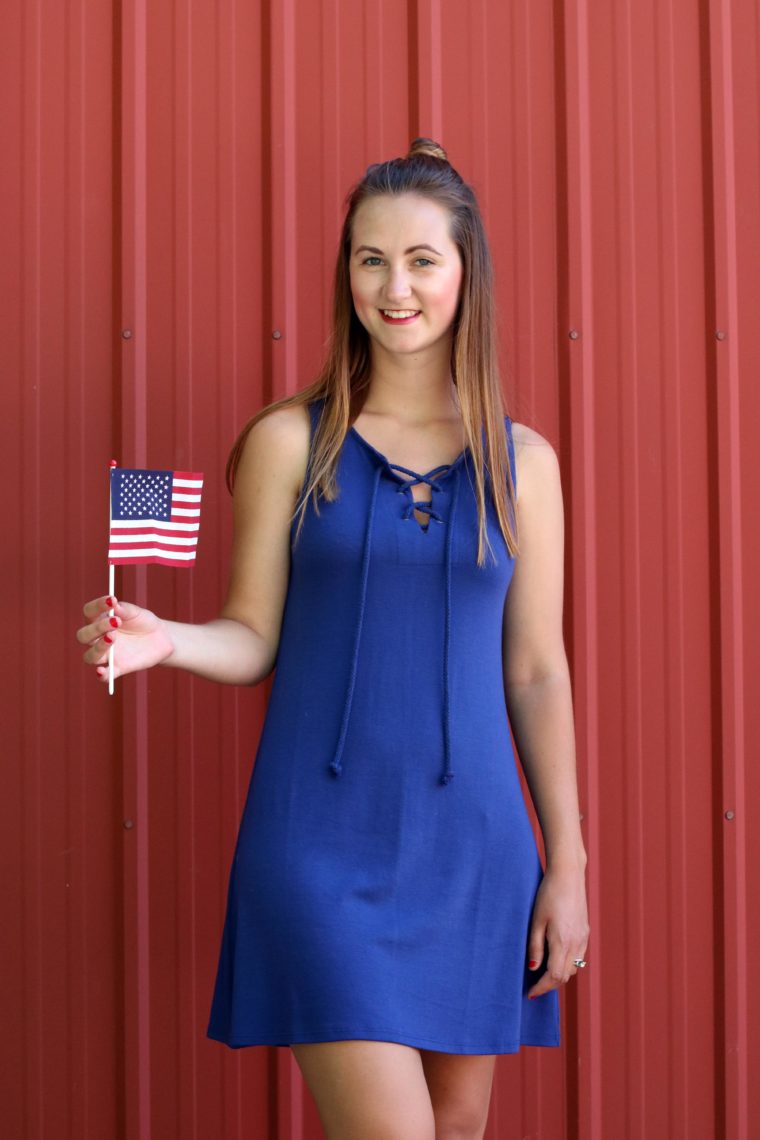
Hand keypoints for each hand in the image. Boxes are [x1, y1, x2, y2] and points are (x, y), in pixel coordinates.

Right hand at [76, 595, 174, 681]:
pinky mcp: (117, 669)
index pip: (89, 612)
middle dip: (97, 628)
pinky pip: (105, 676)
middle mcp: (98, 639)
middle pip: (84, 636)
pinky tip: (102, 671)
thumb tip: (114, 604)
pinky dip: (102, 675)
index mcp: (99, 621)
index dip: (97, 606)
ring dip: (99, 647)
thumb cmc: (144, 622)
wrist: (161, 638)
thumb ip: (125, 609)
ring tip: (113, 637)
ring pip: (90, 656)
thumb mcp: (137, 613)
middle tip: (116, 622)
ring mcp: (107, 655)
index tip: (111, 600)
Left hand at [525, 863, 589, 998]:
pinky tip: (556, 958)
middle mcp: (576, 943)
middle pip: (565, 976)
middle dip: (549, 985)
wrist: (568, 876)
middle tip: (534, 987)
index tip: (530, 993)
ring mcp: (583, 938)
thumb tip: (533, 969)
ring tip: (543, 974)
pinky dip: (568, 964)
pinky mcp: (585, 932)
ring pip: (574, 968)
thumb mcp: (536, 920)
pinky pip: (578, 957)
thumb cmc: (548, 895)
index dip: (542, 988)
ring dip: (559, 975)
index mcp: (562, 942)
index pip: (554, 976)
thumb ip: (535, 946)